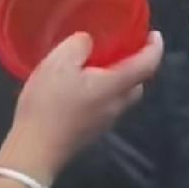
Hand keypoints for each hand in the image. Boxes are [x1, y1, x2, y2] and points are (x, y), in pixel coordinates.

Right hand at [0, 31, 163, 183]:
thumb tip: (88, 41)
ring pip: (121, 97)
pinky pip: (106, 107)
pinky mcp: (90, 133)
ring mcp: (105, 123)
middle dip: (136, 64)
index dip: (155, 47)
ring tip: (98, 66)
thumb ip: (78, 45)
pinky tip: (81, 88)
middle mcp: (117, 106)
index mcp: (116, 86)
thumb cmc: (48, 105)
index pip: (148, 64)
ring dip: (118, 80)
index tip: (154, 35)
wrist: (33, 152)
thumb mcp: (58, 64)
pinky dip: (103, 93)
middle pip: (137, 83)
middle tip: (122, 49)